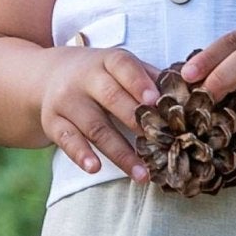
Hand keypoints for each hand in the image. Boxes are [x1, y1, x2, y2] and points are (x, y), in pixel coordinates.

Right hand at [40, 45, 163, 178]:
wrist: (46, 75)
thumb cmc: (98, 74)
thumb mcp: (119, 66)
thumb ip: (150, 77)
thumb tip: (190, 91)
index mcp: (106, 61)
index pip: (123, 66)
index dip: (139, 82)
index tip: (156, 101)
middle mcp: (84, 78)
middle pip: (111, 98)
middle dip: (136, 121)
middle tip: (162, 143)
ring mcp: (66, 100)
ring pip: (95, 126)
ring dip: (120, 152)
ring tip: (142, 174)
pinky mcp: (52, 122)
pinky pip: (67, 140)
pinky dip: (81, 155)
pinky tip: (95, 168)